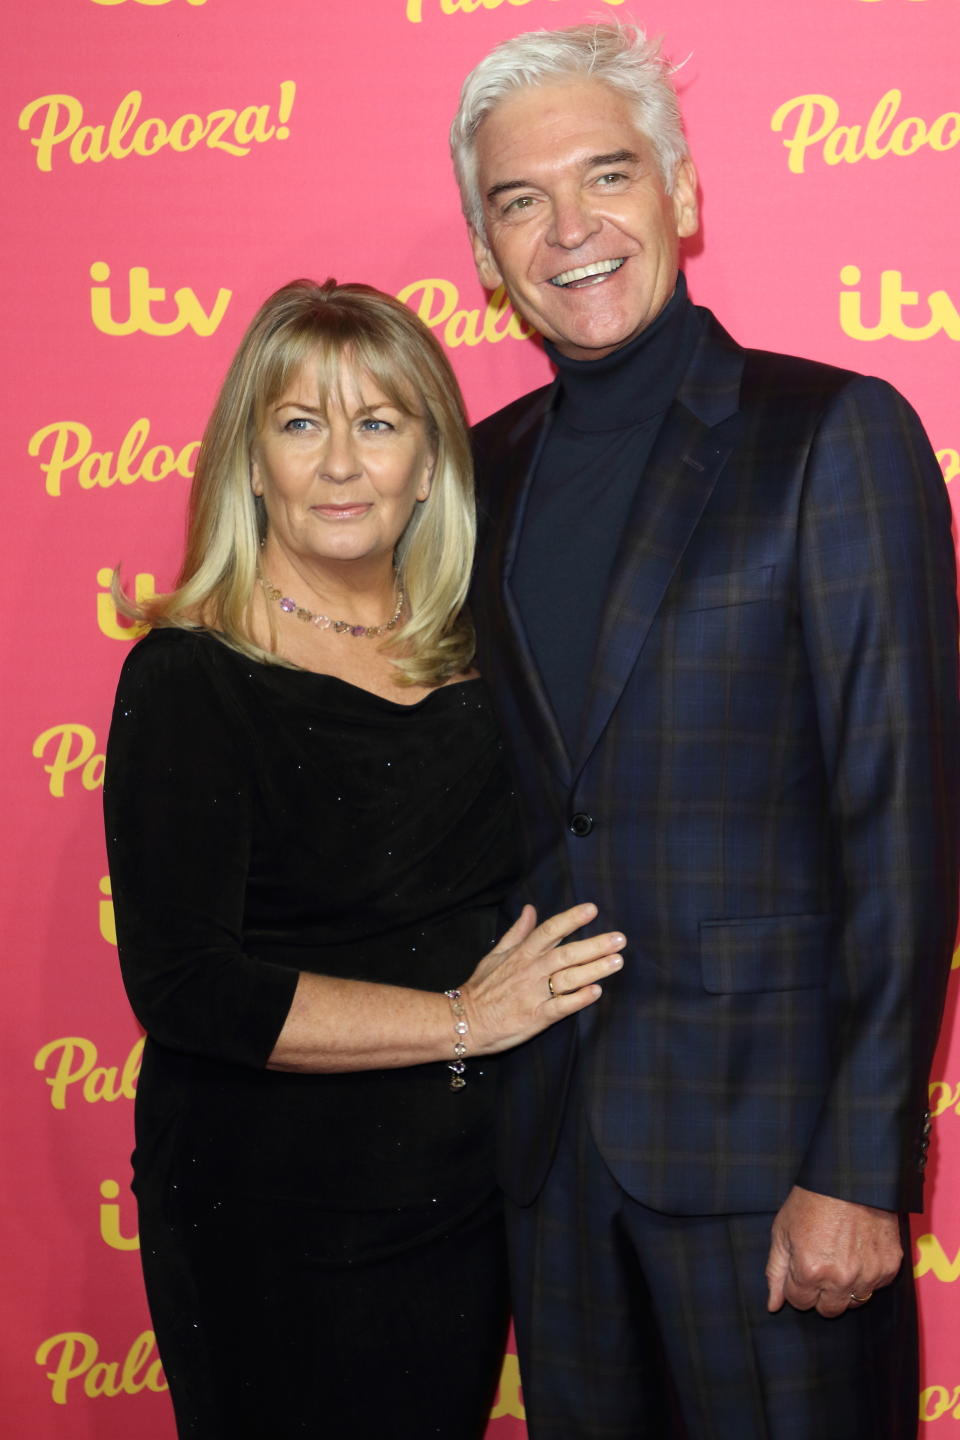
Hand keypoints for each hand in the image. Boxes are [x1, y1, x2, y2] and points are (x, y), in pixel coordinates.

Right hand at [461, 902, 624, 1054]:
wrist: (466, 1022)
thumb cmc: (482, 987)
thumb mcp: (495, 954)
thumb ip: (517, 932)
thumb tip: (530, 908)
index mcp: (522, 954)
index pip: (550, 931)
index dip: (571, 919)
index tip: (592, 909)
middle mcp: (530, 971)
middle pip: (566, 953)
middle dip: (595, 945)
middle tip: (620, 939)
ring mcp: (534, 994)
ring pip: (568, 978)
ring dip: (594, 969)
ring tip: (617, 961)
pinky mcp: (536, 1017)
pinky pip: (561, 1007)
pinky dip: (578, 999)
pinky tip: (596, 992)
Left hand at [765, 1185, 902, 1317]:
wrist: (849, 1177)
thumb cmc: (811, 1200)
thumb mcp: (783, 1231)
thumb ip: (776, 1271)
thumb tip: (773, 1305)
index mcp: (810, 1271)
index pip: (799, 1302)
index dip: (797, 1286)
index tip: (801, 1268)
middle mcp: (841, 1279)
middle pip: (828, 1310)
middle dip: (820, 1293)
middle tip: (820, 1266)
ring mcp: (868, 1275)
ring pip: (853, 1302)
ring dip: (844, 1288)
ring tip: (839, 1257)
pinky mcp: (889, 1267)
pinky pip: (875, 1287)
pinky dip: (866, 1276)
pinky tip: (858, 1252)